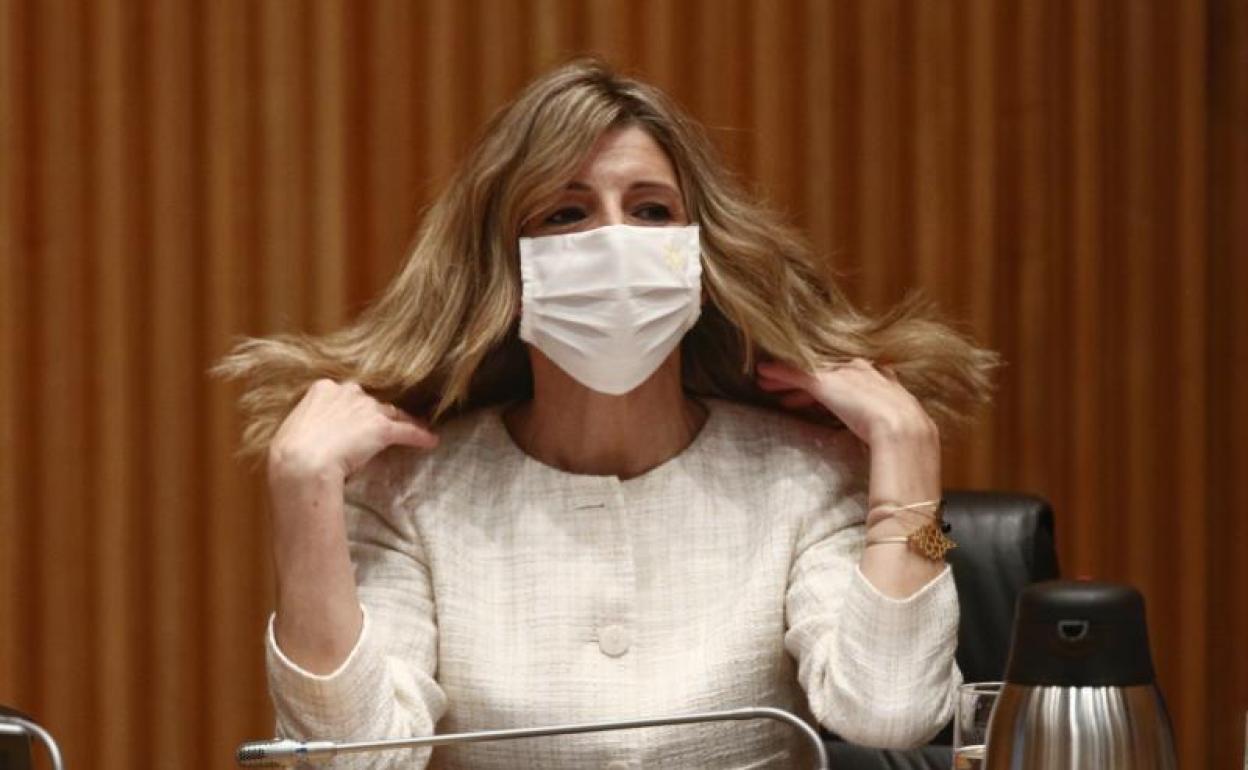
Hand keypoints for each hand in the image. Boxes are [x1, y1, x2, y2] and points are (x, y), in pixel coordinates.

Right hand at [267, 379, 438, 486]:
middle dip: (377, 413)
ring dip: (403, 422)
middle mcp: (348, 393)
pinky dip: (421, 436)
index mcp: (323, 389)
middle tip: (382, 425)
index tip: (357, 416)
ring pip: (393, 414)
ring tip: (416, 429)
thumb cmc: (289, 452)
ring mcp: (367, 409)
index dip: (353, 408)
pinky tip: (431, 441)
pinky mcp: (383, 428)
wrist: (301, 462)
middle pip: (371, 402)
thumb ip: (310, 424)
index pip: (347, 396)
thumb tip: (312, 437)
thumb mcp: (295, 428)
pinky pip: (408, 431)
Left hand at [756, 358, 936, 448]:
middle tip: (787, 390)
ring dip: (788, 378)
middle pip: (829, 372)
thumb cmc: (908, 440)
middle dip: (808, 380)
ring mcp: (845, 375)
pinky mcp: (826, 382)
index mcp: (885, 383)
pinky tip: (763, 373)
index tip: (820, 399)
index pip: (852, 380)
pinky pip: (796, 374)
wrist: (905, 433)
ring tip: (769, 385)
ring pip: (810, 371)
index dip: (835, 389)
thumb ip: (890, 436)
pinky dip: (779, 373)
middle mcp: (865, 372)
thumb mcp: (899, 432)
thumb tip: (890, 454)